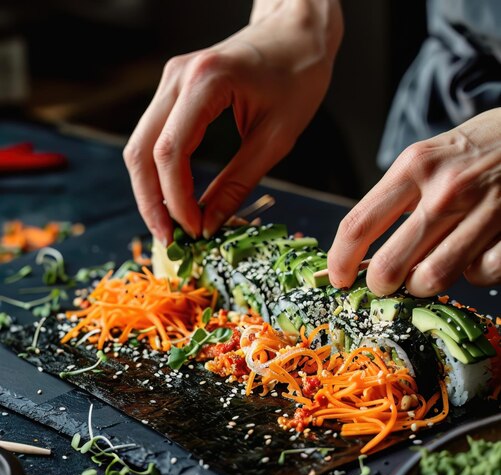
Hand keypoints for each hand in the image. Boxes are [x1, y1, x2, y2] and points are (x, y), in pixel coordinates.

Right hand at [123, 0, 342, 243]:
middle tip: (169, 240)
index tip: (193, 231)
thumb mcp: (276, 139)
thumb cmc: (296, 79)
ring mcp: (170, 81)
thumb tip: (208, 224)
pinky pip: (153, 138)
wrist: (295, 34)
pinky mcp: (172, 90)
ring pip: (139, 147)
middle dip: (151, 203)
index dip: (176, 201)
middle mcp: (176, 78)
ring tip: (170, 226)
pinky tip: (173, 199)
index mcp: (206, 83)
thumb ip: (237, 184)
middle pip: (140, 152)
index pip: (170, 153)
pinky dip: (158, 174)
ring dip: (150, 191)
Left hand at [328, 108, 500, 296]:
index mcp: (414, 166)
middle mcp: (445, 190)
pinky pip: (478, 275)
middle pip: (389, 266)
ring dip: (421, 285)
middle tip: (384, 282)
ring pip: (430, 279)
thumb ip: (398, 199)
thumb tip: (364, 255)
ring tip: (424, 272)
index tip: (337, 277)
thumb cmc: (475, 149)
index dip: (339, 261)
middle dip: (380, 285)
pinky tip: (474, 254)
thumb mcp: (429, 156)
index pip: (358, 225)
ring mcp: (483, 211)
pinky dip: (471, 273)